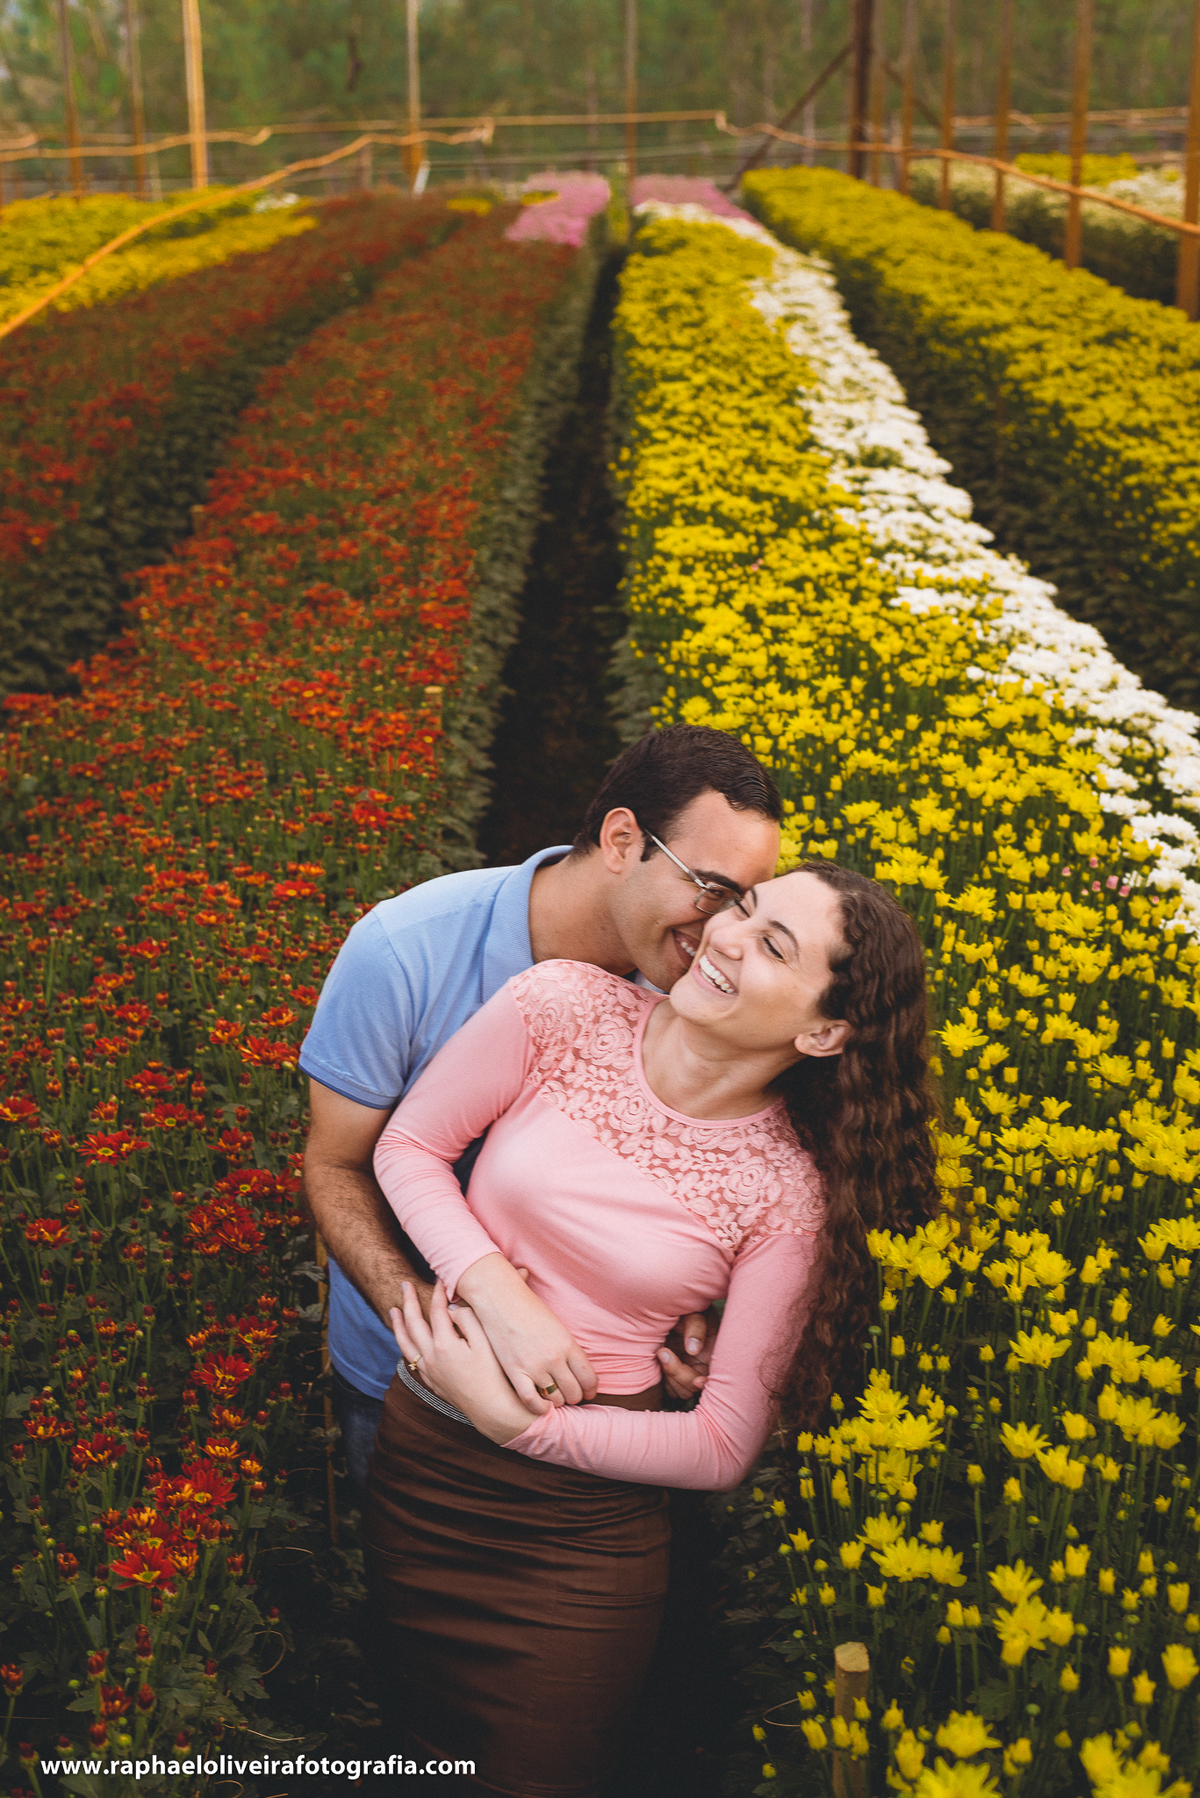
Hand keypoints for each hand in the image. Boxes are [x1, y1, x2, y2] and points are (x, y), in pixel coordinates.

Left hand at [390, 1281, 530, 1444]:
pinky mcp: (432, 1382)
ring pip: (406, 1344)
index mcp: (444, 1344)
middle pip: (413, 1323)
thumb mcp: (485, 1342)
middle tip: (405, 1285)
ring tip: (393, 1310)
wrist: (493, 1411)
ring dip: (398, 1325)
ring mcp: (429, 1371)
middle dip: (409, 1301)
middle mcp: (431, 1357)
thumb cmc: (495, 1375)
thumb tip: (451, 1308)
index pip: (437, 1310)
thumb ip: (467, 1320)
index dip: (439, 1292)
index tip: (440, 1279)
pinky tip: (407, 1342)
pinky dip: (406, 1346)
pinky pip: (411, 1360)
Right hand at [454, 1253, 597, 1415]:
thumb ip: (568, 1348)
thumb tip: (578, 1369)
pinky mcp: (515, 1372)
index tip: (587, 1392)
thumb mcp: (556, 1326)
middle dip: (574, 1397)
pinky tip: (540, 1406)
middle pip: (574, 1392)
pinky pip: (531, 1401)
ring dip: (556, 1401)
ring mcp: (535, 1366)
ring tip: (553, 1398)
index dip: (590, 1389)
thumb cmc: (528, 1308)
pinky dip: (538, 1408)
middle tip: (569, 1395)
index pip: (589, 1378)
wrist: (500, 1299)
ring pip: (555, 1399)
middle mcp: (555, 1357)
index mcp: (568, 1344)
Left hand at [657, 1307, 715, 1403]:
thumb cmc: (685, 1307)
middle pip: (694, 1387)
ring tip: (661, 1352)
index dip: (706, 1382)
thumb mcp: (694, 1311)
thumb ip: (696, 1327)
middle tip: (663, 1352)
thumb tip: (694, 1351)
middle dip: (679, 1374)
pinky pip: (671, 1390)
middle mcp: (703, 1365)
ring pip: (683, 1392)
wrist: (665, 1307)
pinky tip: (658, 1362)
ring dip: (671, 1378)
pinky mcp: (674, 1375)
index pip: (713, 1376)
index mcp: (714, 1352)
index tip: (696, 1380)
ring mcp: (688, 1371)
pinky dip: (665, 1382)